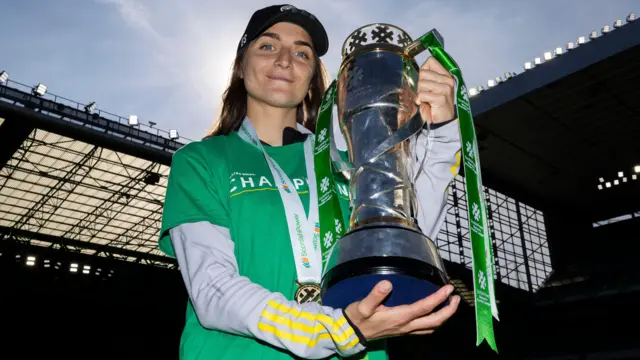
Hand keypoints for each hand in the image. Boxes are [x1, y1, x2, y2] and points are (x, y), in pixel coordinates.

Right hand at [344, 280, 459, 341]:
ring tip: (450, 305)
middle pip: (435, 321)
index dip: (439, 298)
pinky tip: (434, 314)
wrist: (350, 333)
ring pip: (432, 327)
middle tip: (456, 297)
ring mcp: (405, 331)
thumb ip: (374, 295)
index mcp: (400, 317)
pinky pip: (424, 329)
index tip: (449, 288)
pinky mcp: (403, 331)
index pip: (425, 307)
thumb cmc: (357, 317)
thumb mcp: (362, 305)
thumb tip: (387, 283)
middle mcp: (406, 326)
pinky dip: (434, 322)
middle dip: (448, 310)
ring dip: (444, 317)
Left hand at [415, 56, 455, 124]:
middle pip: (423, 73)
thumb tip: (422, 69)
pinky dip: (420, 100)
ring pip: (421, 83)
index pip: (430, 61)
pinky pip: (422, 94)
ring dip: (420, 93)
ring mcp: (445, 88)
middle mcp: (447, 79)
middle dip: (420, 85)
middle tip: (426, 94)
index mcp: (446, 74)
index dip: (423, 70)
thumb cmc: (435, 103)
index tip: (425, 80)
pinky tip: (426, 104)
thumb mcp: (433, 87)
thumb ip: (429, 77)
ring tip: (427, 99)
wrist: (442, 120)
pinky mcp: (441, 98)